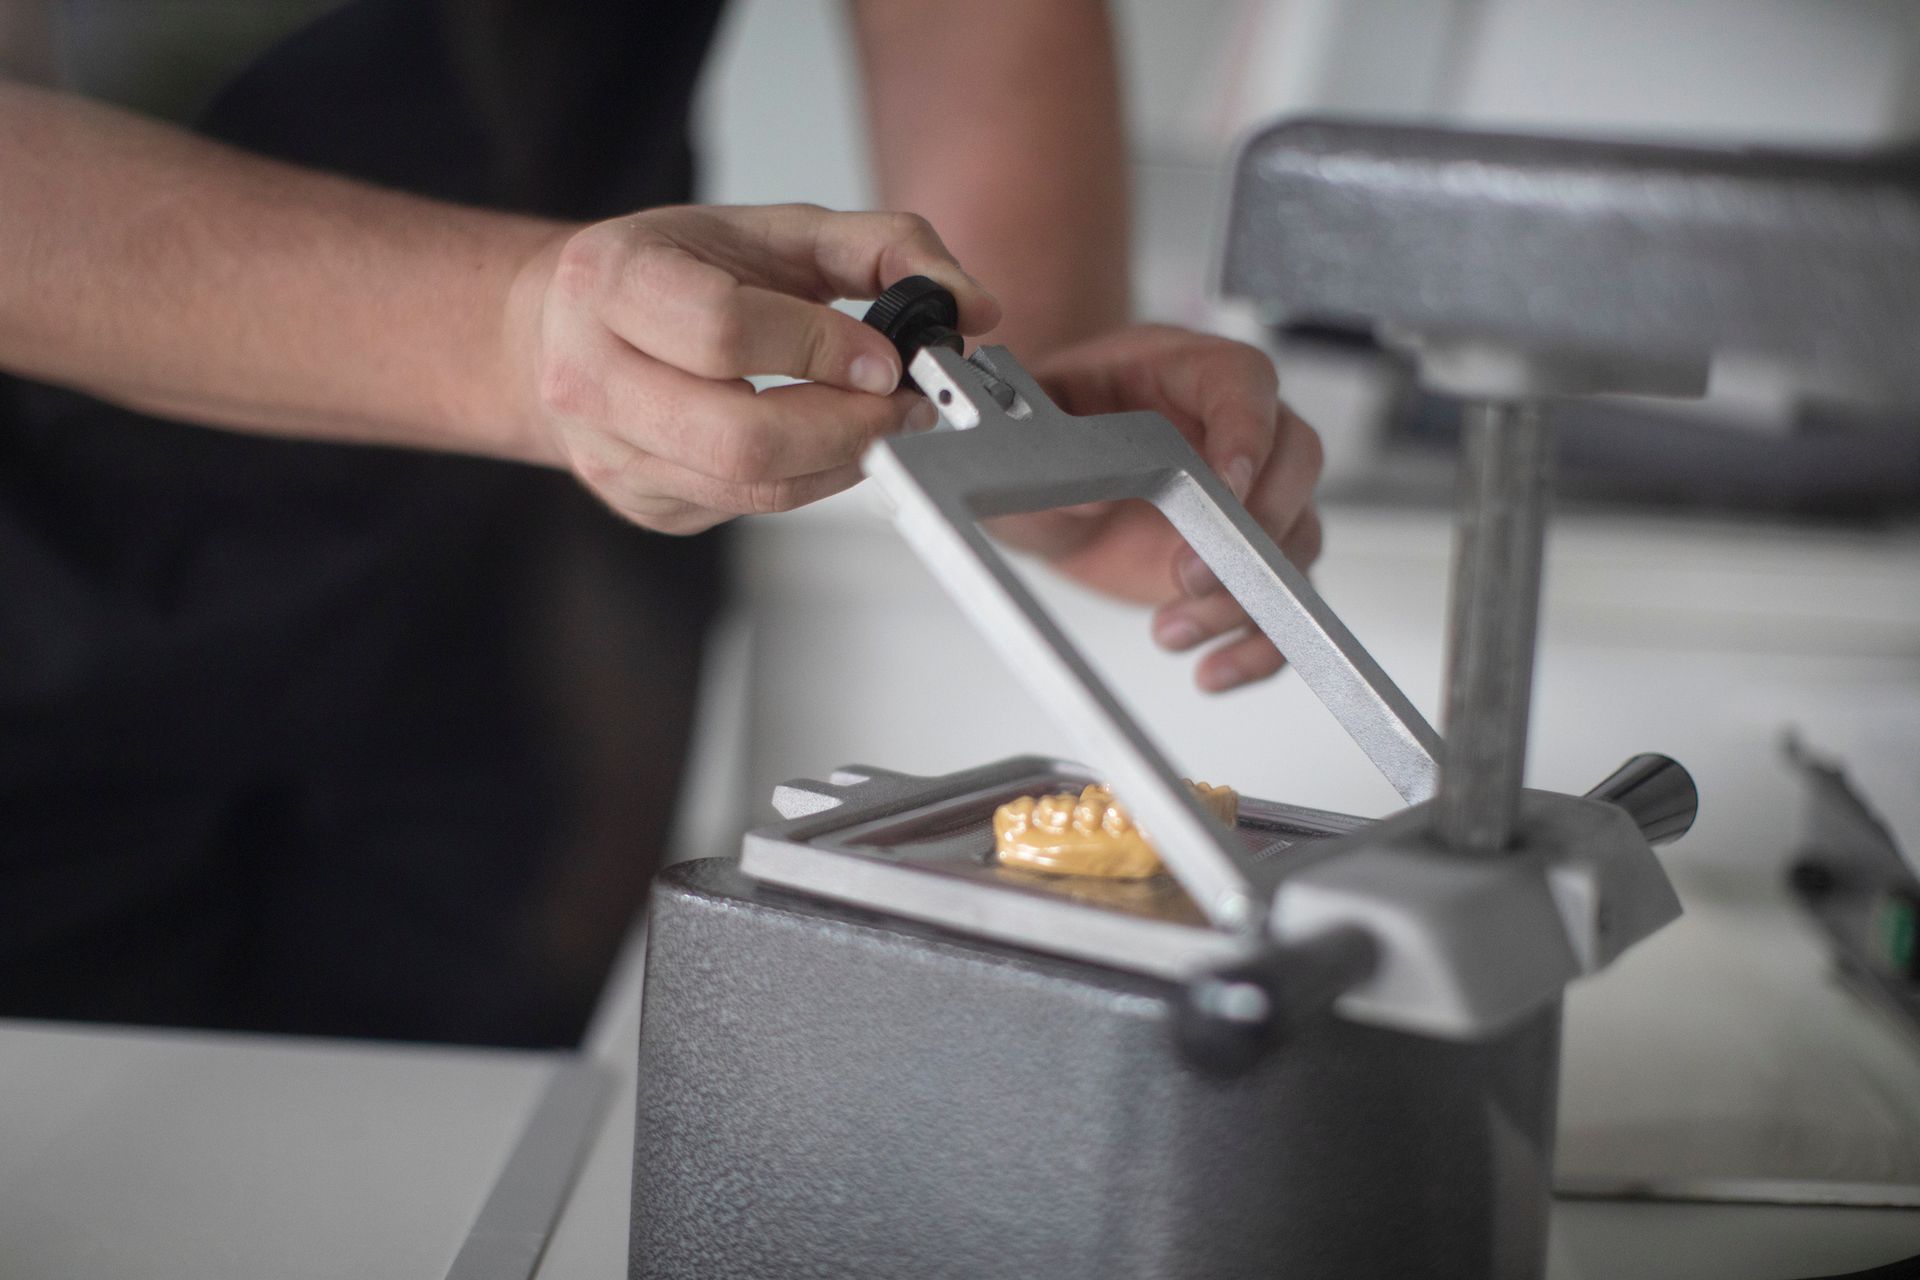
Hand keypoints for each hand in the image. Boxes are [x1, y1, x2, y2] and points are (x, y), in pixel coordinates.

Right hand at [510, 203, 998, 532]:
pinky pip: (745, 509)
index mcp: (611, 280)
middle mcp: (591, 373)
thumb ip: (883, 247)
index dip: (821, 351)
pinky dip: (810, 480)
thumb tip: (973, 305)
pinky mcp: (642, 503)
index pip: (724, 330)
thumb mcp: (773, 230)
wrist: (558, 327)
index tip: (886, 357)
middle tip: (904, 407)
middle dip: (847, 428)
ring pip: (749, 488)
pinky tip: (829, 444)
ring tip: (880, 423)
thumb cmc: (673, 271)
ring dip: (840, 462)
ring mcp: (611, 452)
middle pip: (738, 437)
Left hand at [993, 325, 1323, 692]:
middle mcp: (1240, 429)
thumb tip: (1090, 494)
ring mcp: (1254, 497)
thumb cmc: (1052, 429)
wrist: (1054, 477)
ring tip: (1168, 629)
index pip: (1245, 383)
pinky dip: (1260, 646)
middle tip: (1188, 574)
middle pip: (1295, 462)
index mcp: (1192, 371)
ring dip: (1243, 596)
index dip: (1247, 431)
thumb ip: (1053, 460)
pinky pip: (1281, 605)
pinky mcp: (1248, 562)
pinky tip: (1214, 669)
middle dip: (1253, 526)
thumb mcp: (1031, 435)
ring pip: (1294, 541)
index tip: (1226, 484)